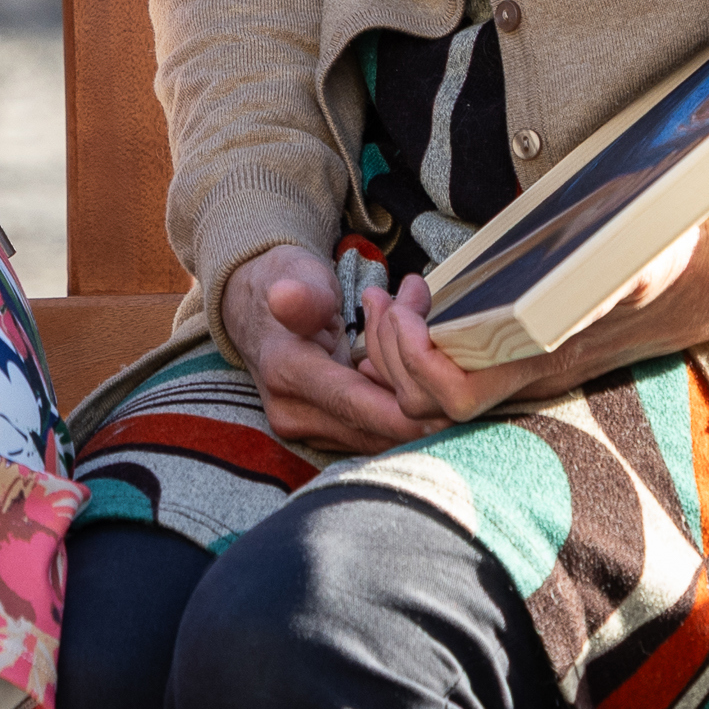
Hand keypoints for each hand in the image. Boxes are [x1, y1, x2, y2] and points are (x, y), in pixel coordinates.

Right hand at [218, 242, 431, 458]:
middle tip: (445, 348)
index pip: (360, 406)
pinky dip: (401, 404)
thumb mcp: (296, 273)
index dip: (414, 408)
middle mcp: (294, 413)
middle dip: (425, 396)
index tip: (457, 395)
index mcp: (286, 373)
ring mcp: (309, 429)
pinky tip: (405, 369)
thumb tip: (285, 298)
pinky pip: (378, 430)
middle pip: (381, 429)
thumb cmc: (284, 284)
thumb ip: (301, 293)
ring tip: (425, 347)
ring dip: (416, 400)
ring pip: (386, 435)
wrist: (251, 309)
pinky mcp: (326, 434)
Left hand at [363, 212, 708, 428]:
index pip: (458, 396)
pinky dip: (408, 354)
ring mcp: (515, 380)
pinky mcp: (510, 367)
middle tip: (384, 295)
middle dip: (387, 352)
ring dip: (389, 353)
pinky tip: (404, 314)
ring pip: (427, 399)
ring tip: (384, 300)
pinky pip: (442, 380)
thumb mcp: (644, 265)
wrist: (686, 292)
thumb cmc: (657, 271)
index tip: (408, 303)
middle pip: (425, 404)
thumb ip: (628, 277)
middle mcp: (523, 383)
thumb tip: (628, 277)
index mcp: (543, 363)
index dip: (415, 360)